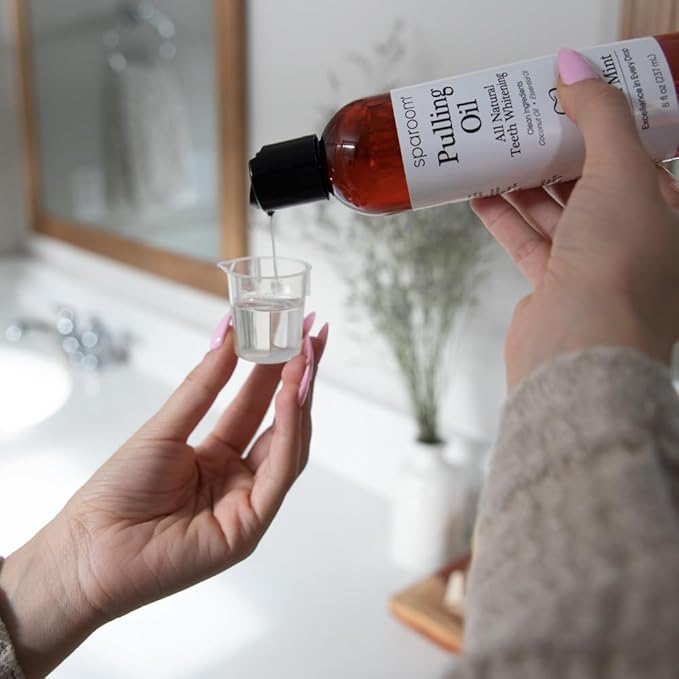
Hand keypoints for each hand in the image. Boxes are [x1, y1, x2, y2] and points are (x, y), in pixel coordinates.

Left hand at [0, 316, 327, 676]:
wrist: (86, 553)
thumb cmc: (116, 494)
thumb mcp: (165, 427)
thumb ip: (204, 385)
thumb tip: (228, 336)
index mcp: (218, 456)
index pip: (257, 405)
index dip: (276, 367)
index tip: (290, 329)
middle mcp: (239, 477)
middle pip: (281, 422)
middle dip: (299, 377)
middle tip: (312, 334)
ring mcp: (248, 503)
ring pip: (290, 445)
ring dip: (300, 399)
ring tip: (306, 356)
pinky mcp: (250, 527)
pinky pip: (279, 472)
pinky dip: (290, 432)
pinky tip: (291, 396)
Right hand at [472, 48, 678, 387]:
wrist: (581, 348)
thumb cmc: (618, 268)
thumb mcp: (620, 173)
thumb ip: (601, 116)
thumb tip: (576, 67)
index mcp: (665, 213)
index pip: (635, 156)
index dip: (604, 124)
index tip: (570, 99)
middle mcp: (632, 240)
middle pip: (590, 182)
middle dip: (557, 151)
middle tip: (525, 121)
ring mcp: (591, 265)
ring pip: (556, 212)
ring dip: (525, 183)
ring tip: (496, 153)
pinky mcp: (553, 285)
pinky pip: (528, 242)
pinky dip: (504, 218)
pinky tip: (481, 195)